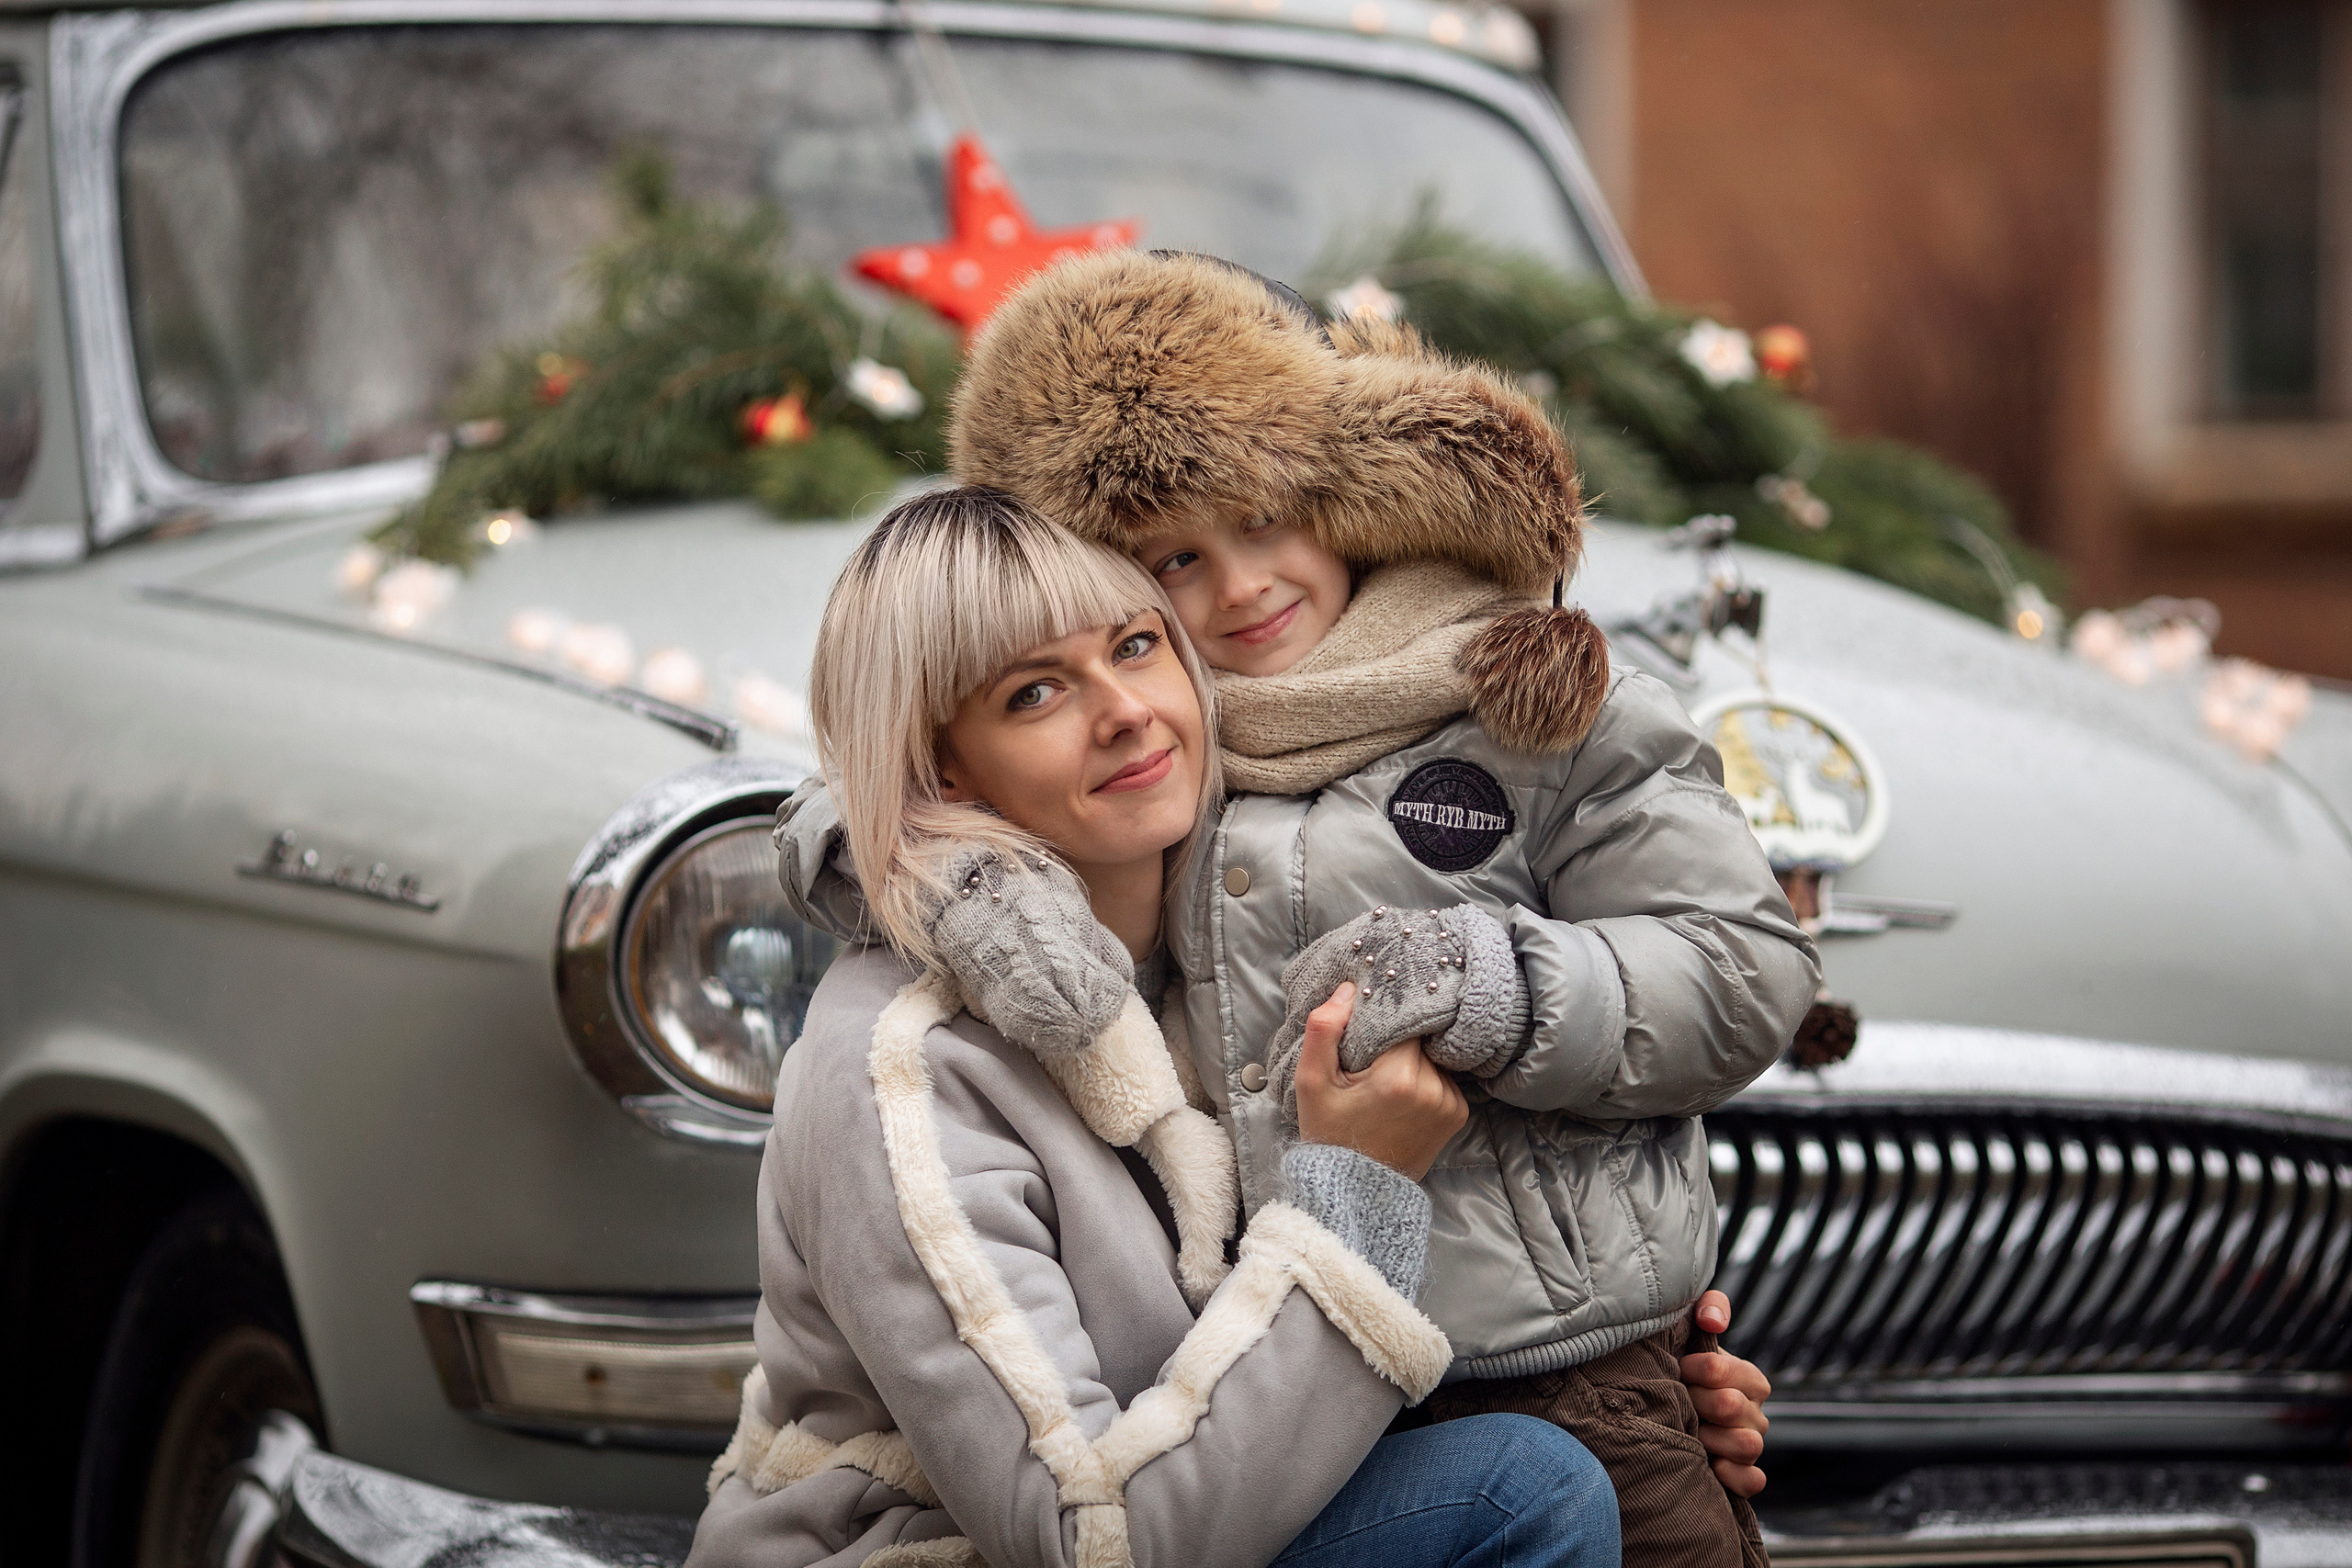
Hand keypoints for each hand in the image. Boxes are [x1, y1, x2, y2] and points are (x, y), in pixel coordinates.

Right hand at [1294, 982, 1467, 1181]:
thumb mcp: (1311, 1082)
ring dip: (1413, 1056)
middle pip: (1419, 1035)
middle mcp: (1433, 1088)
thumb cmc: (1329, 1133)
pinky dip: (1425, 1076)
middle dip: (1397, 1036)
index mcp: (1399, 1077)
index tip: (1367, 1020)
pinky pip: (1443, 1075)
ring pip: (1432, 1054)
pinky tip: (1401, 1093)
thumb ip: (1324, 1029)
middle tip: (1371, 1054)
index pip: (1402, 1017)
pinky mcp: (1458, 1114)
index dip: (1383, 1013)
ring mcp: (1450, 1103)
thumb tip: (1351, 989)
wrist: (1356, 1189)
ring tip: (1384, 1076)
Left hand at [1680, 1290, 1770, 1496]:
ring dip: (1712, 1438)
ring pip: (1747, 1445)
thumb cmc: (1681, 1367)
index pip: (1721, 1370)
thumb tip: (1713, 1319)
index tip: (1678, 1367)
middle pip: (1731, 1407)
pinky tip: (1711, 1466)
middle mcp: (1755, 1413)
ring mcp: (1751, 1445)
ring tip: (1691, 1433)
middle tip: (1680, 1400)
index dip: (1693, 1368)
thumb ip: (1709, 1308)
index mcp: (1750, 1378)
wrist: (1666, 1409)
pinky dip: (1733, 1475)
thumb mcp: (1692, 1331)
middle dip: (1696, 1402)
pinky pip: (1753, 1481)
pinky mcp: (1743, 1476)